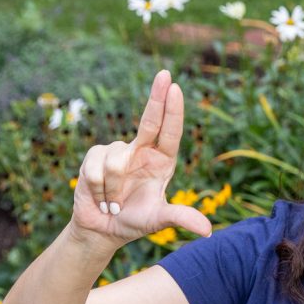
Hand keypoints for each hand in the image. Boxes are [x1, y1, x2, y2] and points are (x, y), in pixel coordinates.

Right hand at [69, 70, 211, 248]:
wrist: (102, 230)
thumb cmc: (135, 221)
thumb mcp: (160, 221)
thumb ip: (181, 219)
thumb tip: (208, 230)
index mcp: (162, 160)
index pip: (170, 131)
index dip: (172, 110)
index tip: (175, 87)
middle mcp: (142, 151)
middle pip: (150, 119)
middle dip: (156, 96)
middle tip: (165, 73)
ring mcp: (118, 152)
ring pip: (117, 160)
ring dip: (115, 190)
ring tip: (115, 203)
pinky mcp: (94, 157)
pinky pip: (97, 168)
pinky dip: (99, 189)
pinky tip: (100, 197)